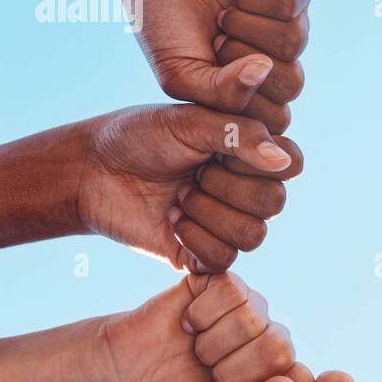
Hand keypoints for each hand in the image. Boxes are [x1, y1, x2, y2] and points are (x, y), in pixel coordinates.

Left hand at [76, 104, 300, 273]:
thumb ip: (239, 133)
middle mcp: (246, 188)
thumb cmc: (139, 136)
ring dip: (209, 214)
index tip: (217, 147)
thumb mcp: (189, 123)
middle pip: (273, 203)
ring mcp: (227, 222)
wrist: (91, 170)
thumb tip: (282, 159)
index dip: (258, 160)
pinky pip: (225, 258)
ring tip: (178, 197)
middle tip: (191, 174)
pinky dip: (196, 238)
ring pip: (254, 235)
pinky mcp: (204, 253)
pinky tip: (171, 220)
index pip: (291, 164)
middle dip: (226, 187)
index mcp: (251, 151)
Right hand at [87, 272, 307, 381]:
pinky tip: (189, 324)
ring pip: (252, 318)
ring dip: (212, 343)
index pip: (302, 381)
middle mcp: (274, 342)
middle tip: (209, 375)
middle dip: (233, 369)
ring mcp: (253, 310)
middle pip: (278, 348)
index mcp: (282, 380)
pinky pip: (231, 291)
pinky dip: (200, 313)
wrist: (126, 378)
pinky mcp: (226, 283)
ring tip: (197, 351)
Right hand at [113, 0, 310, 134]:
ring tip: (224, 17)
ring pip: (293, 42)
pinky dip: (256, 1)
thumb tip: (264, 69)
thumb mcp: (182, 77)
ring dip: (245, 28)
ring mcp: (292, 20)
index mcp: (260, 88)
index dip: (239, 100)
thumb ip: (222, 95)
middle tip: (215, 42)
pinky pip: (291, 3)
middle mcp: (281, 57)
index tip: (207, 73)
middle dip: (240, 63)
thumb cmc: (165, 25)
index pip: (277, 119)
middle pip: (292, 83)